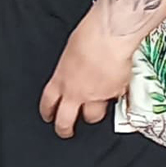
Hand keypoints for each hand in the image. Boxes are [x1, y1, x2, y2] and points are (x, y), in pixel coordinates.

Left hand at [38, 12, 135, 138]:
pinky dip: (115, 95)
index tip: (49, 116)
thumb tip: (75, 68)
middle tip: (66, 132)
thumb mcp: (71, 50)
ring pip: (94, 116)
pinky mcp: (116, 94)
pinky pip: (115, 99)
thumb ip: (71, 65)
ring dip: (93, 114)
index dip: (47, 112)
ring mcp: (97, 96)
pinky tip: (118, 86)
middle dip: (64, 129)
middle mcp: (77, 92)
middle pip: (66, 120)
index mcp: (61, 78)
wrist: (111, 36)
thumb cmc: (89, 34)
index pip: (48, 102)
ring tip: (95, 110)